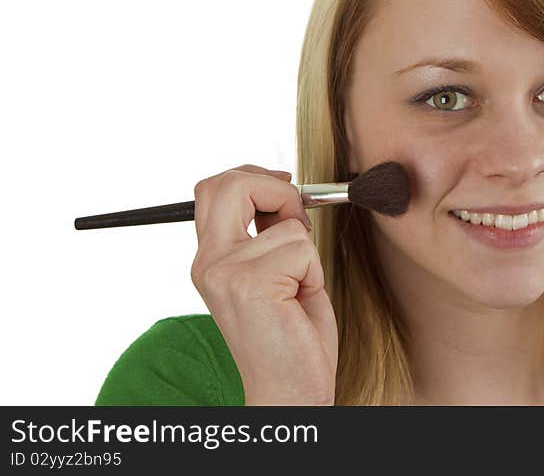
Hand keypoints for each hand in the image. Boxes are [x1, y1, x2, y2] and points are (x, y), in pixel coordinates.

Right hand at [190, 164, 337, 404]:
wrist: (288, 390)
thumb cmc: (289, 334)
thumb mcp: (274, 271)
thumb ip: (265, 232)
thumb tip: (283, 189)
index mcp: (209, 258)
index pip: (214, 188)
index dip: (254, 176)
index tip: (286, 189)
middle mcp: (208, 263)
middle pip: (230, 183)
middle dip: (276, 189)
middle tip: (296, 214)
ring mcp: (225, 273)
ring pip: (286, 223)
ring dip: (306, 251)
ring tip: (297, 286)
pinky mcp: (251, 284)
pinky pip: (301, 248)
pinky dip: (313, 271)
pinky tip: (299, 300)